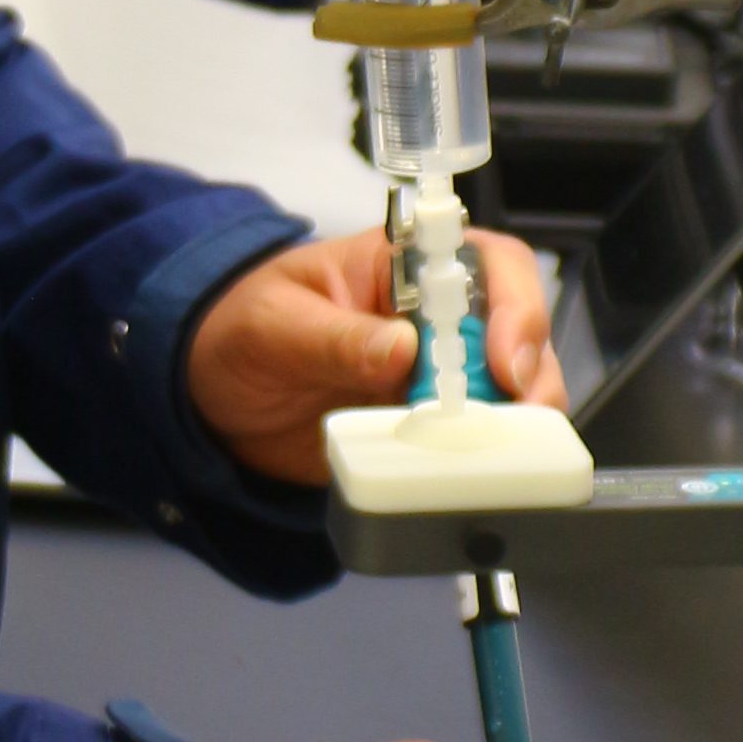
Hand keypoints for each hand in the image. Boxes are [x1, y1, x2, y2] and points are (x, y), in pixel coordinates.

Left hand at [182, 225, 562, 489]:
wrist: (210, 396)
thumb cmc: (239, 332)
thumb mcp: (274, 326)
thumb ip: (334, 337)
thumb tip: (401, 350)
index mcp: (404, 266)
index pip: (487, 264)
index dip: (514, 305)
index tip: (505, 359)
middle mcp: (437, 318)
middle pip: (518, 333)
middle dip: (532, 375)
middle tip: (519, 420)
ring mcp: (437, 377)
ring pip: (511, 392)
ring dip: (521, 425)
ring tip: (505, 457)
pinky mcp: (427, 430)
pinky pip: (474, 444)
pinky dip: (487, 462)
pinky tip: (479, 477)